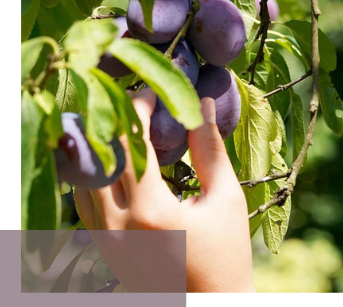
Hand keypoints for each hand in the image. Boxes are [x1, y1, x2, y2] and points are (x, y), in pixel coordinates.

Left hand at [74, 90, 255, 292]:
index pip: (131, 143)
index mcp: (151, 212)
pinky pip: (83, 199)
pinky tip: (117, 156)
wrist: (211, 303)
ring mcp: (104, 238)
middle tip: (140, 99)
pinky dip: (96, 170)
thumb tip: (201, 102)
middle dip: (116, 119)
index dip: (140, 107)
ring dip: (101, 144)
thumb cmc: (226, 253)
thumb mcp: (225, 197)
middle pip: (98, 155)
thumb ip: (210, 148)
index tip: (158, 89)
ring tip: (127, 122)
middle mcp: (117, 226)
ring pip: (83, 177)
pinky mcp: (102, 245)